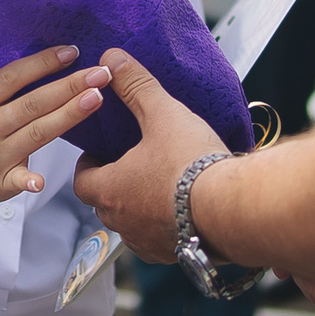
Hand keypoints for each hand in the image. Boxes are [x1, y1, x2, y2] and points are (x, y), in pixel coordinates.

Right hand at [0, 46, 109, 219]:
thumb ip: (10, 88)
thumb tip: (56, 59)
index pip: (12, 77)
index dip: (43, 63)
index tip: (72, 52)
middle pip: (32, 104)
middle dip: (69, 86)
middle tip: (99, 74)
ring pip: (36, 134)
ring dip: (68, 116)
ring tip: (95, 98)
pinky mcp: (1, 182)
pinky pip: (18, 180)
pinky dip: (30, 180)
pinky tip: (43, 180)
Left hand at [70, 47, 227, 260]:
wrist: (232, 209)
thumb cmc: (193, 166)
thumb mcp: (162, 114)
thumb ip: (136, 86)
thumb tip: (113, 60)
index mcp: (111, 190)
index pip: (82, 181)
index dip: (88, 166)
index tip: (100, 154)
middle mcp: (123, 223)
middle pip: (104, 205)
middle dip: (114, 185)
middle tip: (131, 164)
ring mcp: (149, 243)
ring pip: (131, 227)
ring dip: (138, 209)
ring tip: (159, 186)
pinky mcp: (176, 255)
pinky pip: (159, 243)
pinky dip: (164, 227)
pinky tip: (183, 210)